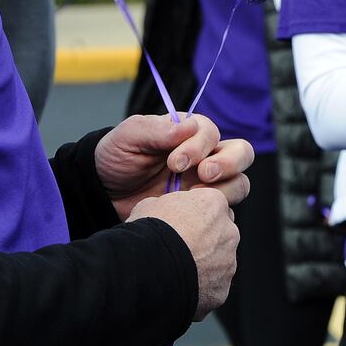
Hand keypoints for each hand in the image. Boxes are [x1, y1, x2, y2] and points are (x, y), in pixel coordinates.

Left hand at [95, 113, 254, 220]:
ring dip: (226, 190)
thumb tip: (187, 127)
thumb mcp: (129, 137)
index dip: (198, 146)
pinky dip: (215, 214)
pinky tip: (191, 218)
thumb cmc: (117, 157)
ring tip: (194, 198)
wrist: (103, 193)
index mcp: (190, 133)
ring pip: (239, 183)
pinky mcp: (202, 209)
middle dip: (229, 163)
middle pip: (242, 153)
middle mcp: (206, 156)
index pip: (211, 133)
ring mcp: (207, 184)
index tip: (174, 163)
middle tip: (203, 174)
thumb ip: (156, 129)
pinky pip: (225, 212)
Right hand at [130, 187, 238, 318]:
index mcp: (213, 204)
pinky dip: (201, 288)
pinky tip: (181, 287)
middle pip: (222, 233)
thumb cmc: (149, 234)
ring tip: (177, 271)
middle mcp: (228, 231)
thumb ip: (169, 206)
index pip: (214, 206)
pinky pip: (213, 287)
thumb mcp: (151, 205)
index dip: (198, 215)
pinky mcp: (221, 289)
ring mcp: (228, 262)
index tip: (185, 223)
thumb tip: (164, 211)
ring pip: (220, 262)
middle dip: (208, 240)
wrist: (148, 270)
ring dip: (205, 265)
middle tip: (184, 248)